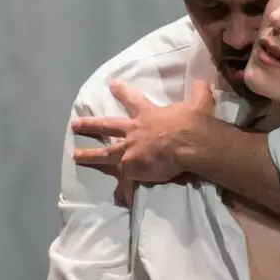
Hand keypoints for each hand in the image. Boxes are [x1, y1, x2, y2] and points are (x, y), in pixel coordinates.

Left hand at [73, 80, 215, 201]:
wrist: (189, 142)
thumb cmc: (193, 122)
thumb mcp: (199, 102)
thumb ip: (198, 92)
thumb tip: (203, 80)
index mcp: (148, 115)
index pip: (132, 100)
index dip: (122, 92)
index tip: (112, 85)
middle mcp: (134, 131)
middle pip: (107, 126)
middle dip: (90, 125)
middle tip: (75, 124)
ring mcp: (130, 151)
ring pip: (105, 153)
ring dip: (89, 154)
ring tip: (76, 156)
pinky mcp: (132, 168)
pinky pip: (125, 182)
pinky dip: (124, 191)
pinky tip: (120, 199)